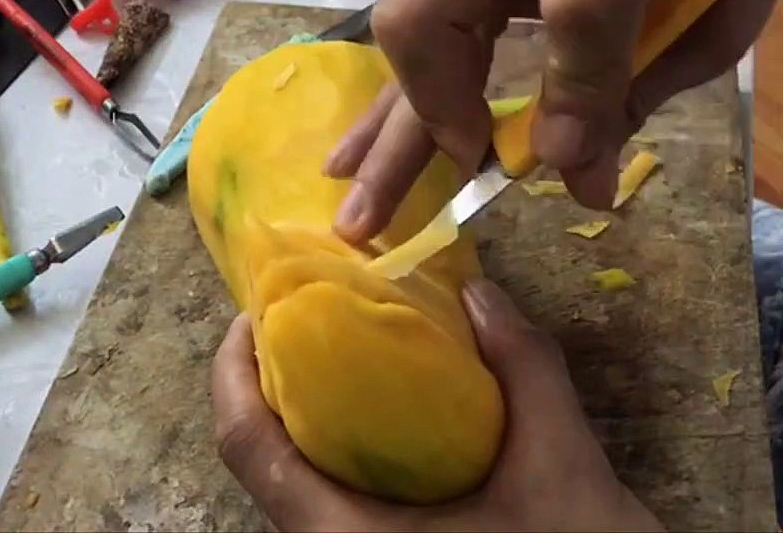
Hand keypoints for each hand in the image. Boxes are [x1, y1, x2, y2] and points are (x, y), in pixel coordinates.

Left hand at [212, 278, 662, 531]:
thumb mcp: (564, 472)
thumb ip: (525, 374)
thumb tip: (479, 294)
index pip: (246, 446)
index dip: (234, 372)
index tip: (255, 313)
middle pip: (260, 459)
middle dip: (269, 382)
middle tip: (303, 317)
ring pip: (294, 483)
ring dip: (302, 416)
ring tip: (339, 351)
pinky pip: (331, 502)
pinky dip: (339, 452)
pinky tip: (382, 414)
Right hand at [326, 0, 782, 242]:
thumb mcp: (704, 19)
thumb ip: (632, 91)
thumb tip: (573, 182)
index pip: (579, 0)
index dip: (572, 86)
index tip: (549, 156)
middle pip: (434, 19)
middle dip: (412, 130)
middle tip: (366, 220)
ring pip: (413, 35)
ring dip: (386, 127)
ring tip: (352, 203)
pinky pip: (423, 35)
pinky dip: (402, 101)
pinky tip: (364, 149)